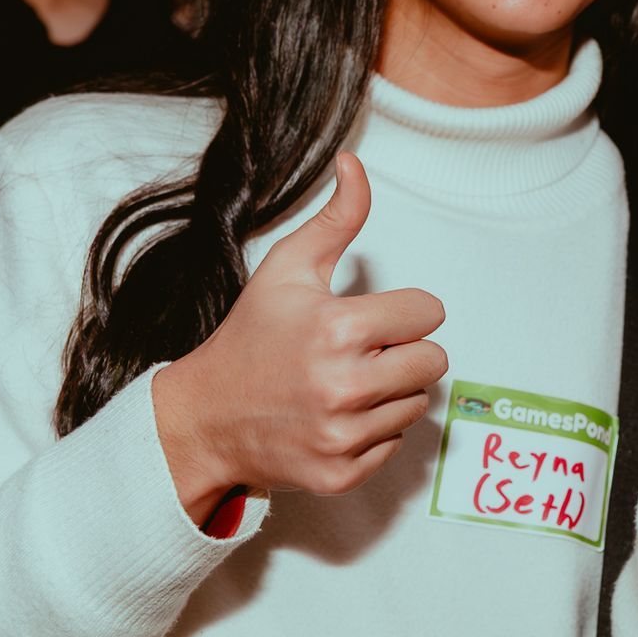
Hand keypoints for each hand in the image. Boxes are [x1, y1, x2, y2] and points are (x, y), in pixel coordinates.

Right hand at [153, 153, 448, 521]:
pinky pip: (395, 444)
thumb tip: (354, 163)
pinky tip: (334, 416)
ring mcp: (343, 435)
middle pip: (434, 361)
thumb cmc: (250, 337)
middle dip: (405, 351)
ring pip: (418, 403)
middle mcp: (345, 385)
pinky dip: (373, 431)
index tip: (371, 318)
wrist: (203, 419)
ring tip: (343, 384)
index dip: (404, 312)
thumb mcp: (287, 269)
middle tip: (362, 352)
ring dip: (391, 392)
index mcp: (340, 329)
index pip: (430, 313)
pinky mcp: (341, 473)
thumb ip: (336, 217)